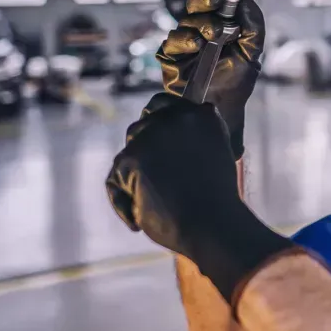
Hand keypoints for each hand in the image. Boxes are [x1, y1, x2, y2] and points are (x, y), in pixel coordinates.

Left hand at [106, 94, 294, 305]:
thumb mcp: (213, 159)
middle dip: (141, 154)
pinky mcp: (132, 157)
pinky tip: (139, 221)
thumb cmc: (215, 205)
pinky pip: (114, 180)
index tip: (156, 151)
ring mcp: (154, 135)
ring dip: (133, 179)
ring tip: (152, 206)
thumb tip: (163, 145)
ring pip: (126, 155)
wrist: (213, 226)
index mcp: (204, 116)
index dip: (155, 125)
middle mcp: (179, 117)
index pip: (164, 104)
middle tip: (154, 186)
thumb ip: (192, 141)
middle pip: (139, 127)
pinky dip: (123, 203)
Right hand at [159, 0, 264, 157]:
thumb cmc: (236, 81)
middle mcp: (202, 28)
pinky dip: (185, 39)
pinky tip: (196, 46)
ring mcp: (186, 40)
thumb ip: (254, 28)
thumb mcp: (251, 53)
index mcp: (221, 24)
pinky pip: (173, 38)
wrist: (220, 108)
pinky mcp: (171, 54)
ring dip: (202, 23)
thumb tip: (246, 2)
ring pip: (187, 19)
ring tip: (213, 35)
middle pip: (197, 3)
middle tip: (216, 0)